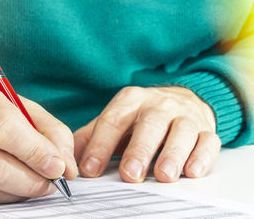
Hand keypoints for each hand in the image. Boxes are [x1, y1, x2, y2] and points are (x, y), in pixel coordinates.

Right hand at [0, 77, 77, 203]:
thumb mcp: (15, 104)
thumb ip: (47, 130)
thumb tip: (66, 167)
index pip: (5, 129)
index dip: (37, 153)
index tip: (58, 168)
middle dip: (31, 181)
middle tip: (49, 183)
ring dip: (16, 192)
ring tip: (28, 182)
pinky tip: (2, 184)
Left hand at [74, 86, 219, 182]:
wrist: (182, 99)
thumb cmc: (140, 117)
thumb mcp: (114, 119)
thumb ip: (90, 136)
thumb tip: (67, 156)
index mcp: (130, 100)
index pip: (112, 121)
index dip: (100, 145)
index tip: (90, 169)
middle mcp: (158, 105)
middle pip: (149, 124)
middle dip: (139, 150)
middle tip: (130, 174)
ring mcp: (184, 116)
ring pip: (181, 132)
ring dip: (173, 154)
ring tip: (163, 175)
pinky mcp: (206, 129)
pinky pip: (208, 141)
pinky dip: (201, 156)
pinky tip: (191, 171)